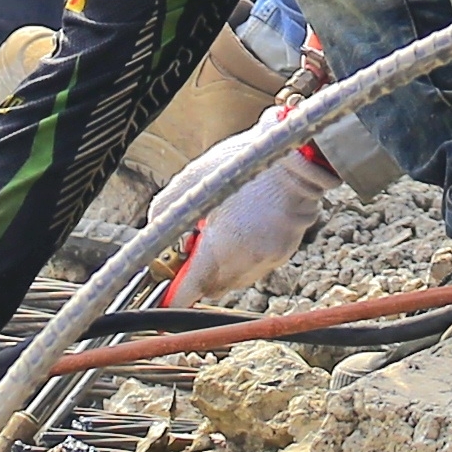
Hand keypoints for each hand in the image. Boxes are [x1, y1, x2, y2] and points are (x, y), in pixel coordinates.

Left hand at [167, 139, 339, 307]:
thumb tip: (155, 227)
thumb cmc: (245, 162)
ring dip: (223, 266)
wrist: (296, 156)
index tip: (168, 294)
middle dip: (200, 276)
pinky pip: (258, 265)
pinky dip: (246, 256)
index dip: (176, 295)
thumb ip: (166, 208)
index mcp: (220, 246)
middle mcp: (246, 261)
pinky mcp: (285, 252)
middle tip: (193, 250)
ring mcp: (269, 259)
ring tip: (223, 232)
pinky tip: (245, 227)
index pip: (191, 290)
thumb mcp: (193, 178)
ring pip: (237, 280)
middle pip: (213, 288)